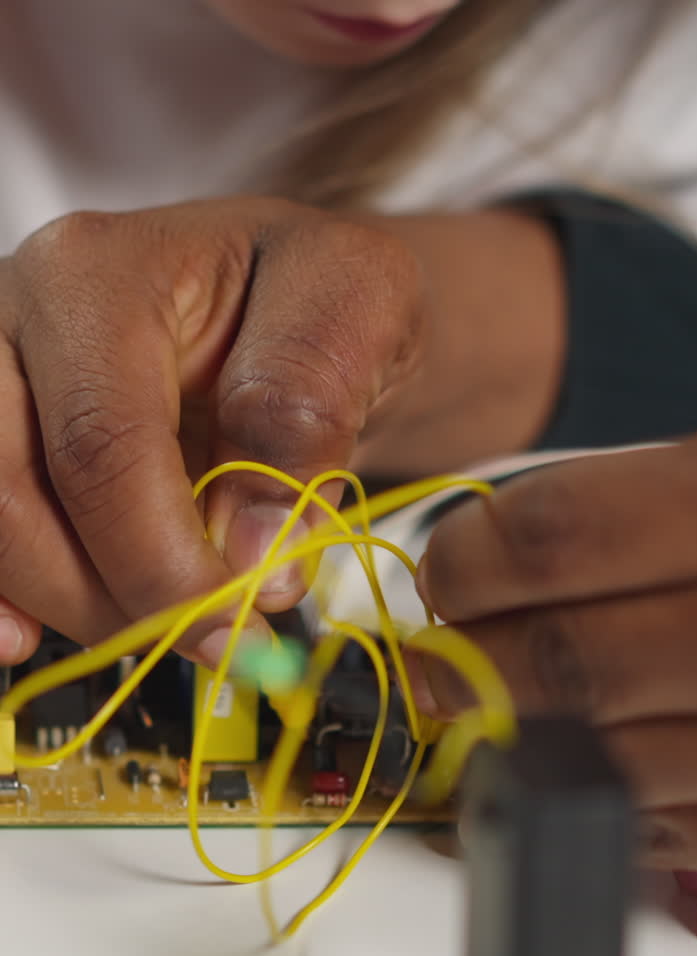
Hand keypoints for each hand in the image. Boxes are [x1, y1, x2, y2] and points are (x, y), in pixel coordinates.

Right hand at [0, 198, 424, 664]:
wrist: (292, 294)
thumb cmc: (322, 291)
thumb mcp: (360, 311)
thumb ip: (306, 417)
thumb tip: (253, 555)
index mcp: (98, 279)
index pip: (102, 448)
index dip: (161, 562)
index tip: (233, 623)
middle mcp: (15, 320)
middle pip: (11, 498)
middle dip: (110, 597)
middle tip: (204, 633)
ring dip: (72, 605)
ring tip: (164, 621)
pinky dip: (5, 599)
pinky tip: (31, 635)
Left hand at [409, 425, 696, 943]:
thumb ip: (628, 501)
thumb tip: (487, 557)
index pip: (564, 538)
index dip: (475, 560)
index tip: (450, 570)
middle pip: (580, 664)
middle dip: (478, 663)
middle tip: (442, 654)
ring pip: (620, 762)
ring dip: (529, 742)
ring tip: (499, 709)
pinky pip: (685, 833)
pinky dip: (614, 801)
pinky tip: (592, 762)